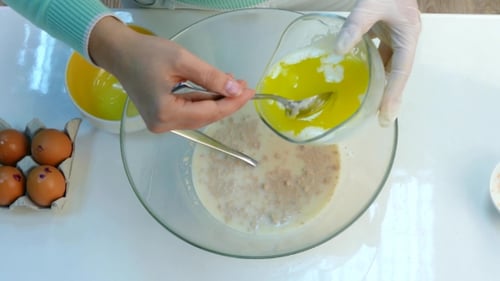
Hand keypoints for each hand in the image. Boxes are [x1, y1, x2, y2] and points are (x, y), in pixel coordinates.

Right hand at [89, 17, 253, 132]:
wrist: (119, 53)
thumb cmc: (147, 53)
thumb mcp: (182, 60)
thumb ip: (210, 77)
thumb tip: (235, 90)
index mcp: (166, 113)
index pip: (209, 112)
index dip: (232, 102)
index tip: (249, 91)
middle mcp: (164, 125)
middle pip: (205, 116)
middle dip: (226, 101)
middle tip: (243, 85)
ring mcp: (161, 124)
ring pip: (199, 115)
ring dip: (216, 100)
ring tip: (231, 84)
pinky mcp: (161, 118)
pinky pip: (189, 112)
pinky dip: (203, 101)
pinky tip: (215, 88)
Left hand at [334, 0, 420, 125]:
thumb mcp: (368, 6)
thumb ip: (354, 27)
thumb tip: (339, 51)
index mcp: (408, 36)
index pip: (401, 72)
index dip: (393, 95)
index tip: (385, 116)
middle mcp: (405, 39)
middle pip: (397, 73)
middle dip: (389, 95)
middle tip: (379, 118)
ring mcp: (397, 35)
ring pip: (389, 65)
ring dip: (380, 83)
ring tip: (369, 102)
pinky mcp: (387, 31)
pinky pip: (381, 54)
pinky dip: (372, 66)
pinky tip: (359, 74)